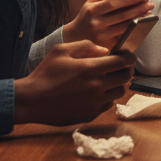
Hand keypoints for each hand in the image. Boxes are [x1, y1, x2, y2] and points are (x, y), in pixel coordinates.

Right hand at [13, 40, 134, 125]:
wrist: (30, 101)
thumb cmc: (44, 74)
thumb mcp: (61, 51)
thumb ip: (85, 46)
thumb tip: (104, 50)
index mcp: (91, 69)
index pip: (123, 62)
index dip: (129, 56)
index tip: (129, 54)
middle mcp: (96, 87)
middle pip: (126, 78)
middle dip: (127, 70)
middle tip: (121, 66)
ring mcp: (94, 103)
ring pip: (118, 92)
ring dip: (116, 84)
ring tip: (107, 79)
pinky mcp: (90, 115)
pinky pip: (107, 105)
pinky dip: (106, 97)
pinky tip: (95, 92)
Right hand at [62, 0, 154, 51]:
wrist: (73, 38)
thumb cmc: (86, 17)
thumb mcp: (89, 4)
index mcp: (92, 10)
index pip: (111, 4)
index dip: (125, 0)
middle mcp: (96, 24)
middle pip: (121, 16)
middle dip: (138, 10)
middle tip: (150, 4)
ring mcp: (101, 36)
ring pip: (124, 28)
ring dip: (139, 21)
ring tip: (148, 14)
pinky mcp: (106, 46)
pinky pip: (123, 38)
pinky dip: (133, 31)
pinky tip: (142, 25)